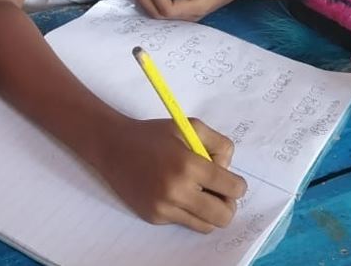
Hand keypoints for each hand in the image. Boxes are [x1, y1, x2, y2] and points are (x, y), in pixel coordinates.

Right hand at [95, 117, 245, 230]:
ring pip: (206, 225)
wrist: (112, 146)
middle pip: (223, 216)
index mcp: (188, 165)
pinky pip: (184, 222)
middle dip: (228, 204)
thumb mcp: (189, 126)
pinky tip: (174, 193)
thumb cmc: (152, 134)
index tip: (231, 181)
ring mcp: (164, 207)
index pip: (232, 189)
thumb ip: (218, 144)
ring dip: (209, 211)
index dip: (237, 185)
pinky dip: (187, 211)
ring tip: (198, 193)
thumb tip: (227, 169)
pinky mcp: (154, 217)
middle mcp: (177, 191)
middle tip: (218, 192)